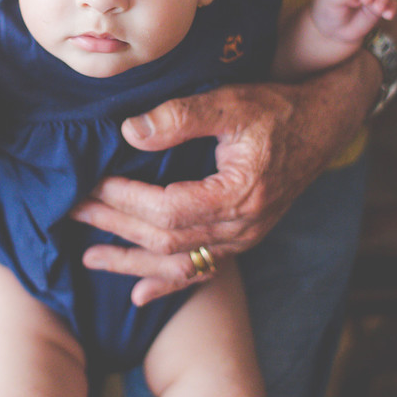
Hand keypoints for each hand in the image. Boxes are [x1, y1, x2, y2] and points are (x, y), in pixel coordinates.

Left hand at [70, 54, 377, 303]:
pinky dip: (167, 283)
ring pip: (179, 263)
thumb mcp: (230, 102)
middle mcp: (243, 227)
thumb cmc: (277, 109)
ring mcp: (244, 238)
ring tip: (89, 257)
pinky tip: (138, 294)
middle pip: (167, 239)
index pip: (169, 210)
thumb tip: (129, 131)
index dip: (127, 200)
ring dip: (131, 262)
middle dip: (116, 226)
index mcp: (239, 194)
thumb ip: (180, 117)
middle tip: (75, 209)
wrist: (322, 125)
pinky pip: (200, 271)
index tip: (94, 182)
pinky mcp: (242, 239)